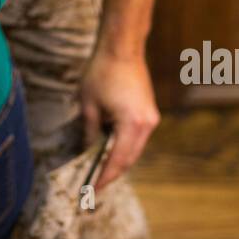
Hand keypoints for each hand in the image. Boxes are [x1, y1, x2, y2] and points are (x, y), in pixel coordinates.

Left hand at [80, 45, 159, 191]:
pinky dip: (125, 147)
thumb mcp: (88, 105)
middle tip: (95, 186)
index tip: (92, 191)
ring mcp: (151, 118)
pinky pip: (137, 138)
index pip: (117, 160)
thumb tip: (88, 150)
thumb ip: (89, 131)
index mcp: (131, 125)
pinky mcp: (150, 112)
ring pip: (135, 149)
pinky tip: (110, 150)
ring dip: (119, 161)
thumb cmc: (102, 72)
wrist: (123, 47)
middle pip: (129, 159)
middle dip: (112, 174)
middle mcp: (146, 125)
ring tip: (100, 172)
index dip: (104, 177)